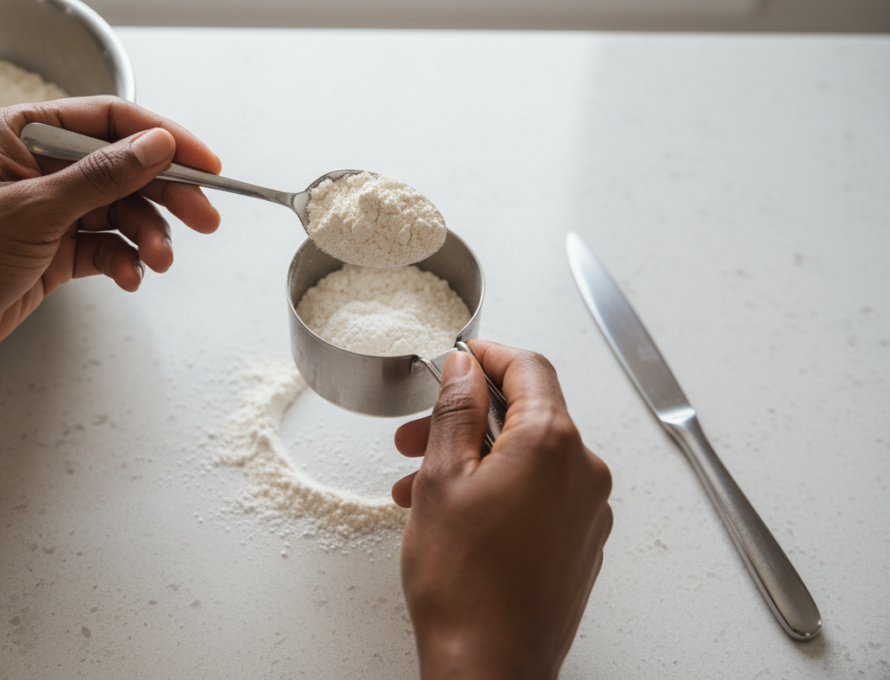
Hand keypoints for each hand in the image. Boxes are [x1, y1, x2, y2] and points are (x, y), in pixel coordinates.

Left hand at [0, 96, 220, 400]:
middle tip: (205, 219)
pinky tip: (130, 278)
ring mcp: (53, 209)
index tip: (206, 163)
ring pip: (123, 211)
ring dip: (148, 236)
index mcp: (24, 134)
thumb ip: (102, 176)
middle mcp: (43, 167)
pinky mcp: (59, 249)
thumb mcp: (34, 211)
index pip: (110, 121)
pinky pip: (109, 246)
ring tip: (159, 262)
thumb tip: (158, 145)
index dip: (164, 139)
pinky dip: (126, 262)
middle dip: (168, 195)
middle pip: (127, 168)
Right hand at [394, 341, 611, 679]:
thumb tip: (464, 369)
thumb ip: (456, 410)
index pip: (529, 367)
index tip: (459, 358)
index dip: (488, 355)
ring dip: (474, 459)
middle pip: (526, 414)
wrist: (490, 667)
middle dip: (466, 418)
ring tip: (421, 486)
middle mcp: (583, 472)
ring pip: (528, 457)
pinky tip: (455, 513)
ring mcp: (587, 510)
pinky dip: (499, 489)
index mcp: (552, 444)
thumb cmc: (464, 585)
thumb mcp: (442, 478)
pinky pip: (541, 493)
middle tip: (417, 436)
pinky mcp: (581, 541)